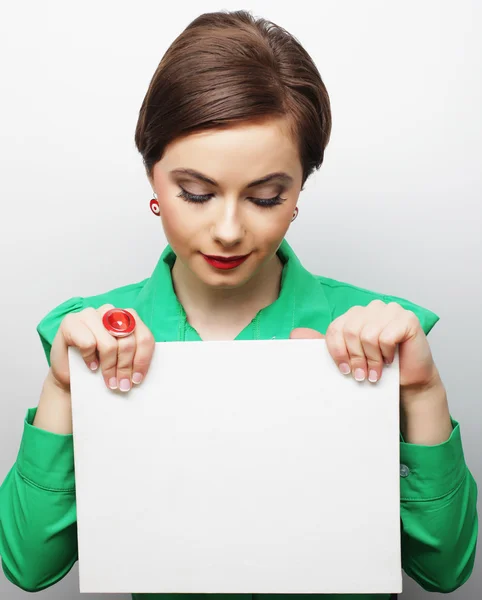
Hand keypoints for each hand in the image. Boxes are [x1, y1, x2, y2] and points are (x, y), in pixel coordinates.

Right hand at [49, 304, 154, 392]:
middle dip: (125, 367)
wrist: (70, 373)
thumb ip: (133, 357)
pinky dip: (90, 358)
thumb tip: (140, 373)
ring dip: (110, 367)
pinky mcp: (71, 321)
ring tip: (108, 380)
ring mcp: (90, 314)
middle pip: (128, 341)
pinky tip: (91, 365)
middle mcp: (110, 312)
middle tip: (122, 384)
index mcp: (127, 317)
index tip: (137, 379)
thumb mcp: (121, 360)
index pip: (144, 337)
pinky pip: (88, 343)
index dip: (142, 360)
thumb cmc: (97, 364)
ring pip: (109, 344)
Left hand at [290, 299, 439, 391]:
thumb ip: (324, 344)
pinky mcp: (407, 318)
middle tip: (364, 374)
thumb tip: (295, 334)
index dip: (338, 352)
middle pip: (350, 331)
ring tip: (378, 369)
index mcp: (356, 314)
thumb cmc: (380, 368)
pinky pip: (386, 336)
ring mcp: (391, 310)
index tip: (346, 370)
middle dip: (356, 358)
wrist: (409, 381)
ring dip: (372, 359)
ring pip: (367, 335)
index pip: (336, 329)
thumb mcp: (348, 357)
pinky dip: (387, 353)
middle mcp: (372, 308)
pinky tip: (393, 358)